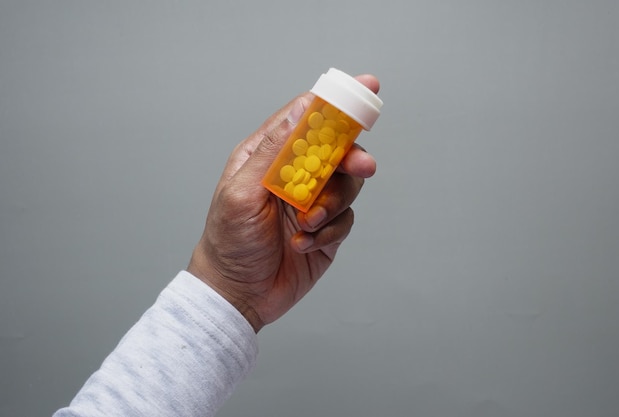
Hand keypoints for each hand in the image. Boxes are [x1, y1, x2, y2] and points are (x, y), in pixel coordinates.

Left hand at [187, 75, 379, 331]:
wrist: (238, 294)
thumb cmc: (229, 242)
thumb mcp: (242, 193)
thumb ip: (273, 153)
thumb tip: (299, 111)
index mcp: (269, 157)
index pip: (306, 120)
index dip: (336, 104)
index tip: (366, 89)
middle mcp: (293, 176)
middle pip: (336, 151)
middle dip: (351, 157)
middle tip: (361, 166)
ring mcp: (311, 203)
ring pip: (346, 186)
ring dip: (333, 205)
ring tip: (308, 224)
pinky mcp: (325, 230)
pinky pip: (345, 221)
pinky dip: (328, 232)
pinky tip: (304, 245)